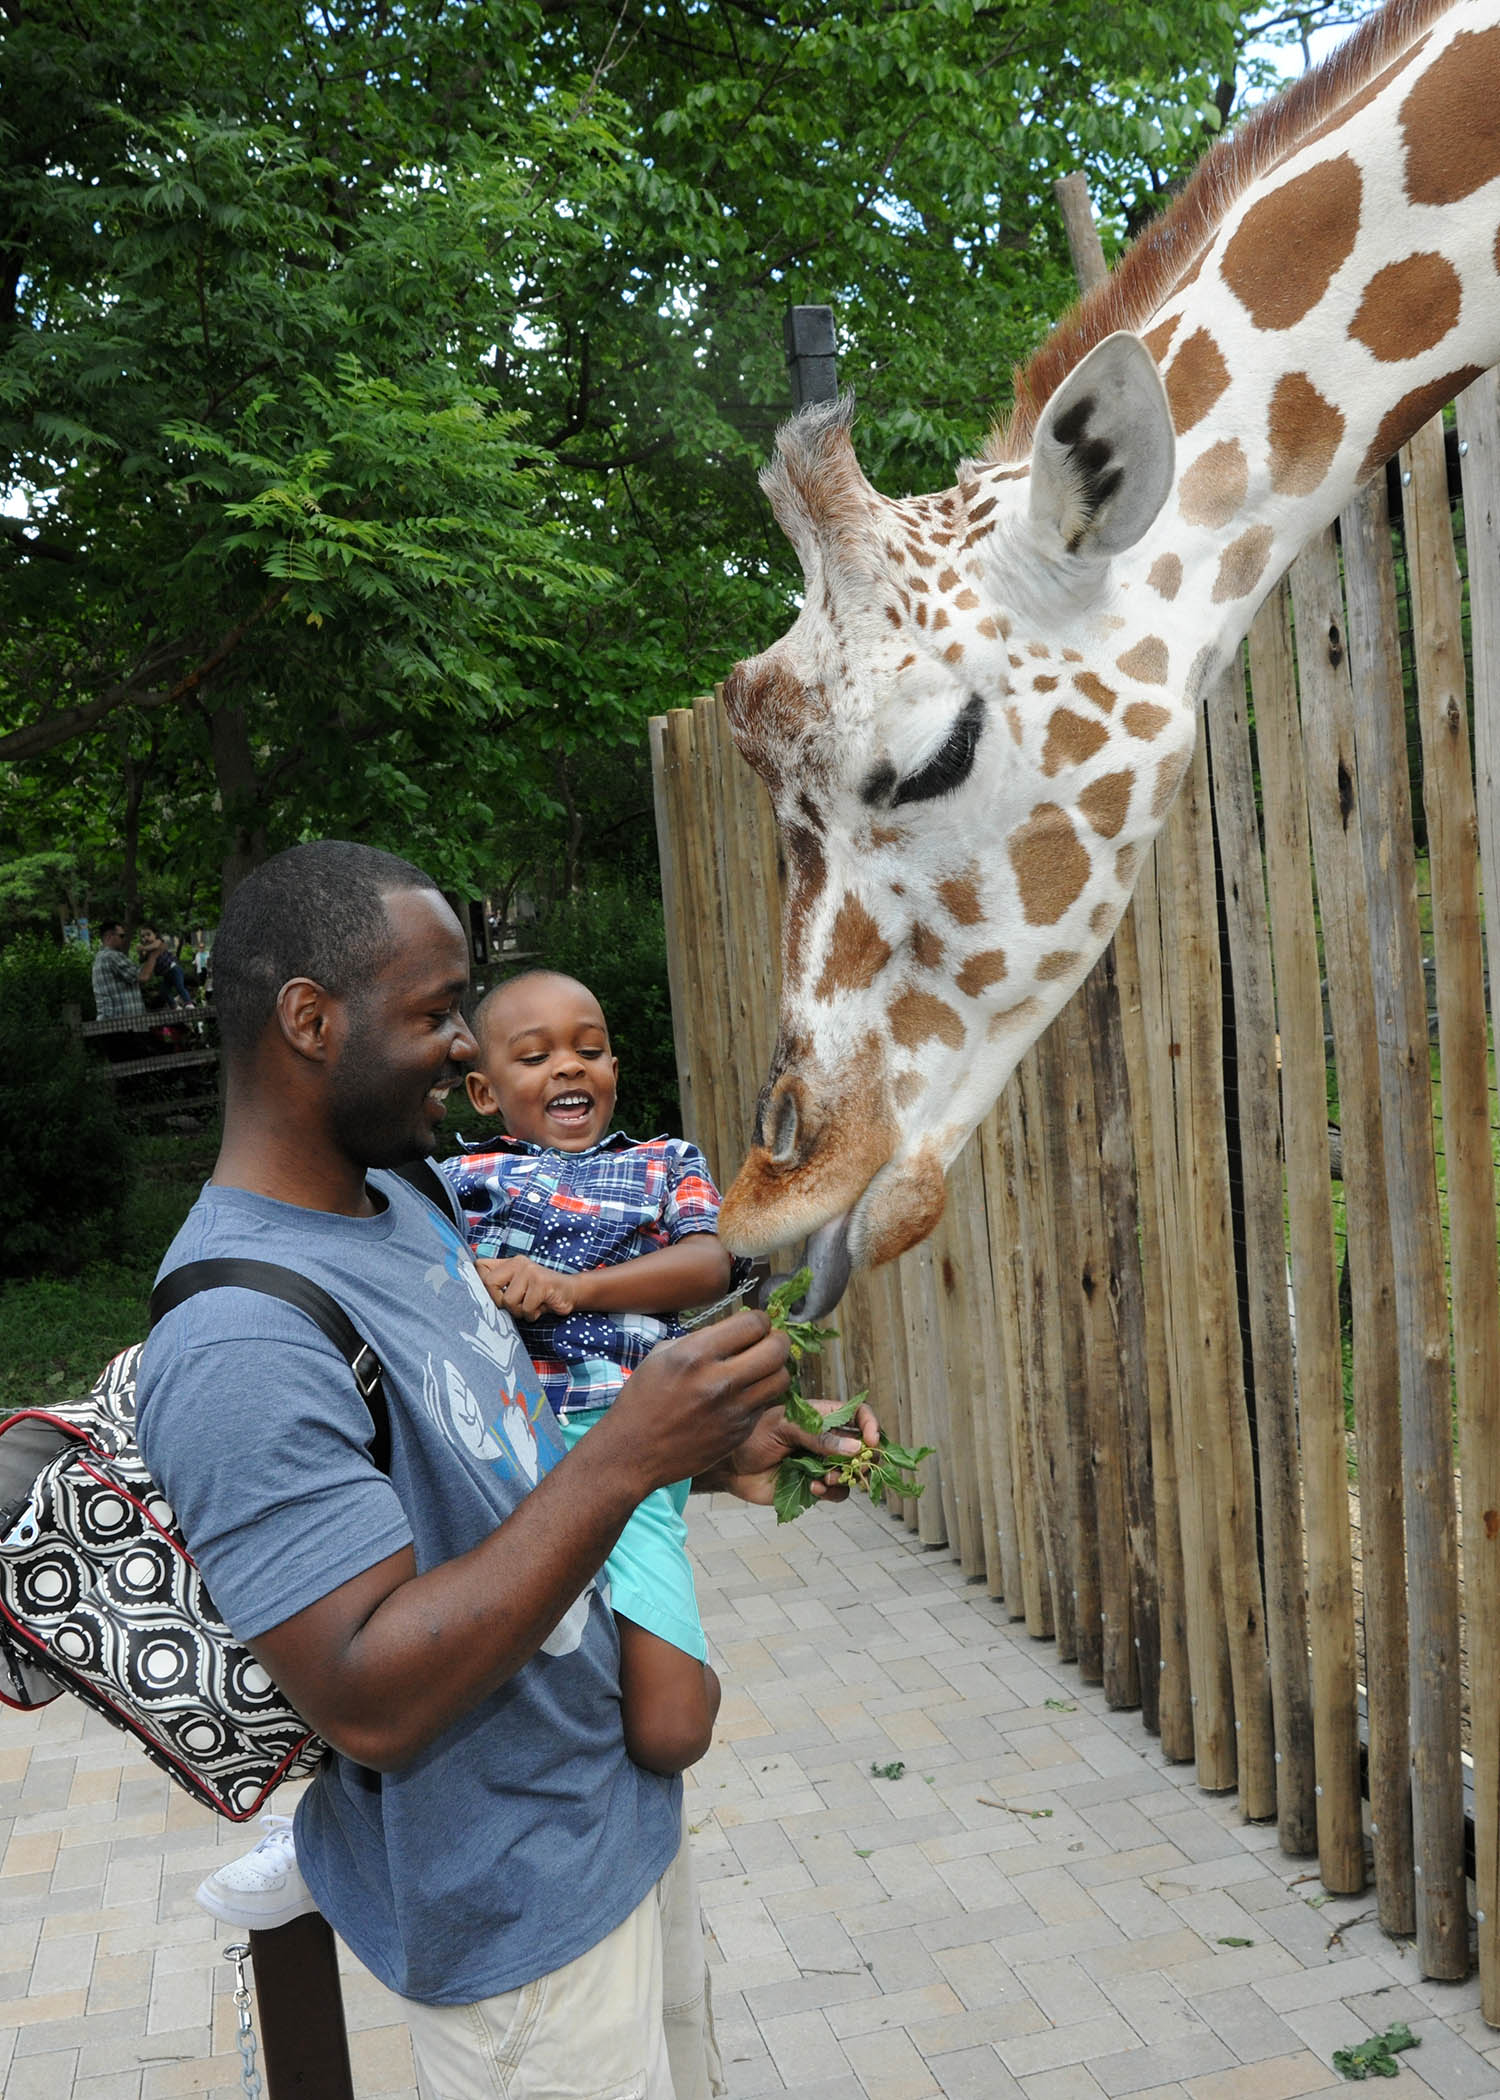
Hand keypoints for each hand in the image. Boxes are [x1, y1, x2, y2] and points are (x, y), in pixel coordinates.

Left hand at [475, 1255, 576, 1319]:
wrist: (570, 1292)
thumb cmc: (539, 1294)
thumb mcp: (518, 1287)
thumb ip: (499, 1286)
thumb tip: (472, 1295)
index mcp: (510, 1262)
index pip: (480, 1266)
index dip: (478, 1284)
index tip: (488, 1296)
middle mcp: (518, 1263)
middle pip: (489, 1284)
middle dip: (500, 1302)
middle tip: (515, 1305)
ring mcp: (531, 1271)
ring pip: (508, 1301)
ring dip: (520, 1311)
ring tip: (531, 1305)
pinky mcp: (542, 1283)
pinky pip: (526, 1307)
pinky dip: (532, 1314)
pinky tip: (541, 1307)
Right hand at [599, 1310, 789, 1490]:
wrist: (634, 1451)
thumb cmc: (643, 1398)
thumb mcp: (662, 1355)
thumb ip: (701, 1339)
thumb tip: (734, 1330)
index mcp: (696, 1355)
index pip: (753, 1324)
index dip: (759, 1320)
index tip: (754, 1325)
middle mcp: (719, 1381)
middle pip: (776, 1349)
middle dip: (777, 1340)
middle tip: (768, 1342)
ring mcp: (733, 1410)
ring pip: (781, 1378)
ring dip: (776, 1368)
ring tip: (762, 1368)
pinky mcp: (739, 1432)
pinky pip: (767, 1404)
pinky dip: (762, 1394)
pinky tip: (747, 1393)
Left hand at [706, 1395, 881, 1505]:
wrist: (728, 1464)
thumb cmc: (751, 1435)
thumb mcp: (784, 1427)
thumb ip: (817, 1436)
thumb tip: (854, 1448)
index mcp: (822, 1417)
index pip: (858, 1415)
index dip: (871, 1426)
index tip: (871, 1442)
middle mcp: (827, 1441)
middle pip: (863, 1448)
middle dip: (865, 1459)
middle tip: (855, 1467)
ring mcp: (821, 1464)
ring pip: (852, 1474)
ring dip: (846, 1478)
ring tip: (827, 1478)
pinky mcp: (813, 1486)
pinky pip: (836, 1493)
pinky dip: (831, 1492)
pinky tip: (813, 1487)